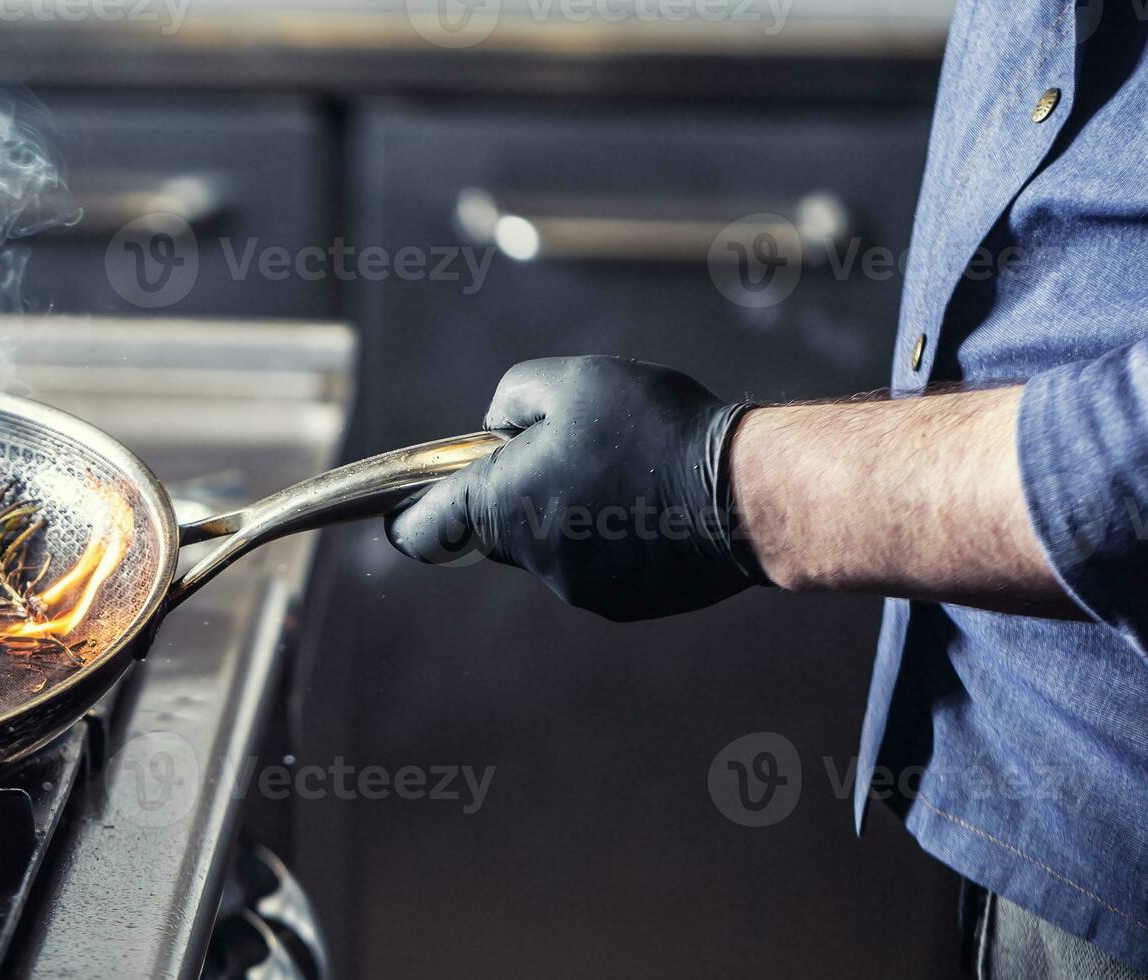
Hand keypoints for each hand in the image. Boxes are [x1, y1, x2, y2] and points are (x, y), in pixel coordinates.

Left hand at [386, 356, 764, 620]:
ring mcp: (579, 588)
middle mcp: (531, 559)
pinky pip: (597, 564)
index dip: (405, 514)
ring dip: (567, 511)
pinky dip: (609, 537)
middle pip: (493, 530)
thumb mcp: (571, 380)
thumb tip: (496, 428)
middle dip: (512, 494)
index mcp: (499, 506)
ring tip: (626, 469)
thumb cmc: (654, 428)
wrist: (747, 493)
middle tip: (563, 450)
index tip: (400, 506)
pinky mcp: (625, 603)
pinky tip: (653, 502)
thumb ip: (512, 398)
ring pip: (549, 544)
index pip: (420, 530)